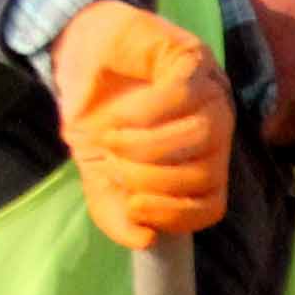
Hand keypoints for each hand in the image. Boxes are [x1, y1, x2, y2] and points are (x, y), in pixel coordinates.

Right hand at [49, 1, 231, 246]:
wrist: (78, 54)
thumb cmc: (97, 115)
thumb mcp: (99, 173)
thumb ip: (116, 212)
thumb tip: (145, 240)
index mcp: (200, 163)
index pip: (211, 205)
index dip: (175, 215)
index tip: (135, 205)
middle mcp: (216, 132)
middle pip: (205, 173)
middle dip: (151, 179)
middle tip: (114, 163)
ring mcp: (210, 94)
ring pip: (202, 135)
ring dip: (147, 146)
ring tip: (112, 139)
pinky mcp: (193, 60)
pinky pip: (183, 96)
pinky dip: (145, 114)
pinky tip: (119, 116)